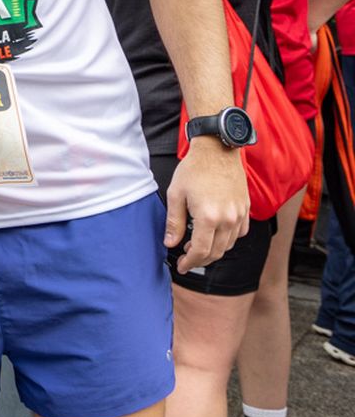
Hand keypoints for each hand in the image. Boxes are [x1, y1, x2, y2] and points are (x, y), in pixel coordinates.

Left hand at [165, 140, 248, 272]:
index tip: (181, 266)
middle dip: (200, 259)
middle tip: (186, 258)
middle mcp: (228, 219)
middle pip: (216, 252)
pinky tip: (215, 234)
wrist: (217, 150)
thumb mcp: (176, 194)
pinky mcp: (246, 209)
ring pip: (229, 244)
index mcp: (208, 217)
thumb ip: (174, 222)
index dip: (190, 262)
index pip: (200, 251)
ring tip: (197, 245)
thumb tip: (170, 243)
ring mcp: (240, 214)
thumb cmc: (194, 169)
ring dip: (214, 250)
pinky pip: (240, 233)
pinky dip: (228, 239)